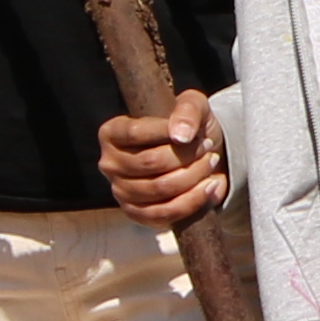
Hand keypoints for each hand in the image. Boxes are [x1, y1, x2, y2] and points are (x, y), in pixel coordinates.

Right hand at [96, 86, 225, 228]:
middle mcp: (110, 163)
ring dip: (194, 175)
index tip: (196, 135)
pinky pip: (164, 213)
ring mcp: (120, 191)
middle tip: (207, 148)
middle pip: (150, 162)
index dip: (167, 133)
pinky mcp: (136, 214)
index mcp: (112, 133)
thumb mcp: (193, 106)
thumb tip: (180, 135)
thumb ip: (187, 110)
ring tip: (210, 163)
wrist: (201, 157)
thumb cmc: (190, 128)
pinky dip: (193, 200)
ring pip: (160, 187)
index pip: (135, 133)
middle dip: (187, 156)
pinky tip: (210, 186)